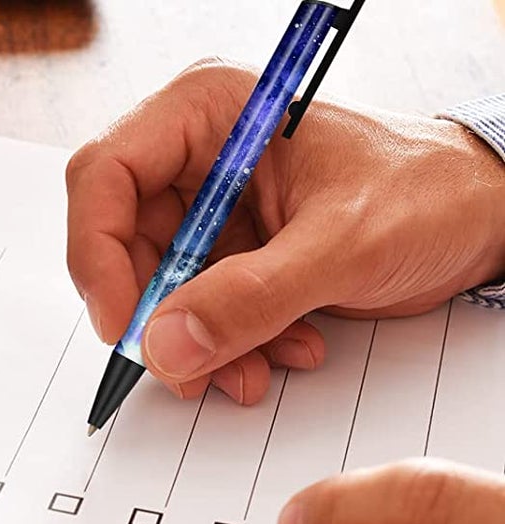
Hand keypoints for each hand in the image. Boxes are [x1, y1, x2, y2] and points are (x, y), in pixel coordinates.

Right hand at [65, 60, 504, 403]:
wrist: (481, 222)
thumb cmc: (432, 194)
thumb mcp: (344, 244)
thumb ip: (252, 297)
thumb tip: (166, 345)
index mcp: (211, 116)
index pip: (104, 177)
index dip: (97, 255)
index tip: (125, 324)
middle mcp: (198, 161)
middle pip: (120, 248)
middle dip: (156, 319)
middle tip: (188, 365)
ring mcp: (211, 215)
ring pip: (155, 297)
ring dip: (198, 348)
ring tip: (256, 368)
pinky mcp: (229, 261)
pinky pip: (193, 319)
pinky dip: (226, 351)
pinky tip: (280, 353)